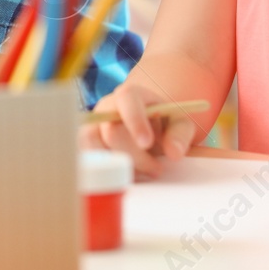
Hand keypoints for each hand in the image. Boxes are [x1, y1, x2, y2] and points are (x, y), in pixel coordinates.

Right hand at [81, 79, 196, 177]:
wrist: (149, 126)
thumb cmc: (163, 123)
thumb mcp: (180, 125)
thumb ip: (180, 136)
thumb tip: (174, 152)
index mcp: (131, 95)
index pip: (126, 99)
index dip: (135, 120)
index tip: (147, 143)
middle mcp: (107, 107)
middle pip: (111, 132)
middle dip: (136, 156)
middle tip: (157, 168)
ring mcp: (94, 125)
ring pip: (94, 146)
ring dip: (119, 166)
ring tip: (141, 172)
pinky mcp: (88, 143)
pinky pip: (88, 159)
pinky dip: (106, 172)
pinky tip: (127, 174)